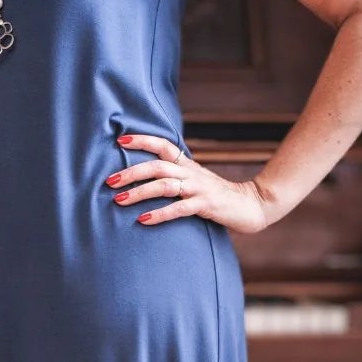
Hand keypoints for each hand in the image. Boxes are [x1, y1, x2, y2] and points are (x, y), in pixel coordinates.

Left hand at [106, 133, 280, 235]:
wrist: (251, 205)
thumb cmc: (218, 196)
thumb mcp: (195, 181)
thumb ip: (175, 176)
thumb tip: (147, 176)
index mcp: (187, 164)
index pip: (162, 145)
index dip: (142, 140)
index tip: (120, 141)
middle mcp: (191, 173)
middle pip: (157, 166)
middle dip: (131, 172)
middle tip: (109, 181)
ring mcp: (198, 189)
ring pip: (164, 185)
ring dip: (139, 193)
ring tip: (119, 200)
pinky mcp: (205, 205)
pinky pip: (178, 209)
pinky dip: (159, 214)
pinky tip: (143, 220)